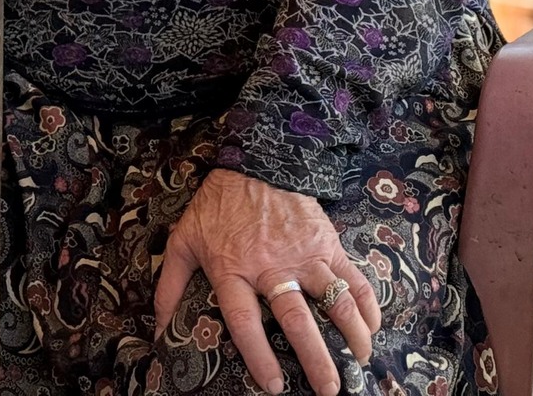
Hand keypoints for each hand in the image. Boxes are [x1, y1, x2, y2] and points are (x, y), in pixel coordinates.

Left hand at [155, 168, 380, 395]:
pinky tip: (373, 324)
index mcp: (233, 269)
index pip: (245, 320)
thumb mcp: (184, 240)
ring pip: (333, 299)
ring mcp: (302, 254)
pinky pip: (352, 276)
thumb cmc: (217, 205)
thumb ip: (171, 285)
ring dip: (351, 332)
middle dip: (315, 357)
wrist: (254, 160)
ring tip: (359, 358)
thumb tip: (159, 328)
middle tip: (328, 389)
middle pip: (296, 319)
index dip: (258, 355)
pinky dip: (367, 302)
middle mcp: (270, 266)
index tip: (273, 386)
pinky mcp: (326, 241)